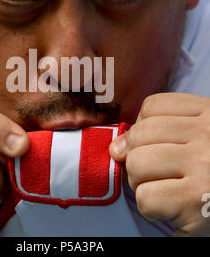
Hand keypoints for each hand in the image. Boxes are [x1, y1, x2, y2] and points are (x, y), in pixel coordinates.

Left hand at [110, 93, 209, 235]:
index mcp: (209, 113)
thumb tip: (116, 148)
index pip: (152, 106)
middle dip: (136, 157)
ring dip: (140, 182)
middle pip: (139, 134)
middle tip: (157, 174)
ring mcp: (204, 165)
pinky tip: (170, 209)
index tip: (153, 145)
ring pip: (136, 163)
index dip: (141, 127)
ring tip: (162, 191)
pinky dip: (149, 208)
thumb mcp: (194, 141)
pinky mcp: (197, 200)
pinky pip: (145, 196)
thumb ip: (157, 133)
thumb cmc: (206, 174)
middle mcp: (207, 134)